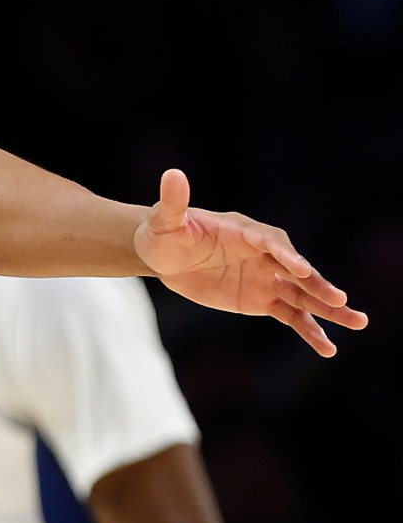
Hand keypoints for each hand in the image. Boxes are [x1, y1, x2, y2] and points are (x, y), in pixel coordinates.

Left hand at [136, 168, 366, 355]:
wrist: (165, 255)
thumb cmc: (165, 233)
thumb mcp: (165, 220)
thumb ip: (173, 202)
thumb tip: (172, 175)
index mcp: (246, 232)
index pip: (270, 242)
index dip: (284, 254)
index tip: (299, 268)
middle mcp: (264, 254)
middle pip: (296, 270)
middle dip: (317, 284)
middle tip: (339, 299)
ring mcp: (266, 278)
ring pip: (301, 295)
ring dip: (327, 309)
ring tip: (358, 322)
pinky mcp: (261, 299)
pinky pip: (289, 315)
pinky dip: (308, 330)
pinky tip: (327, 347)